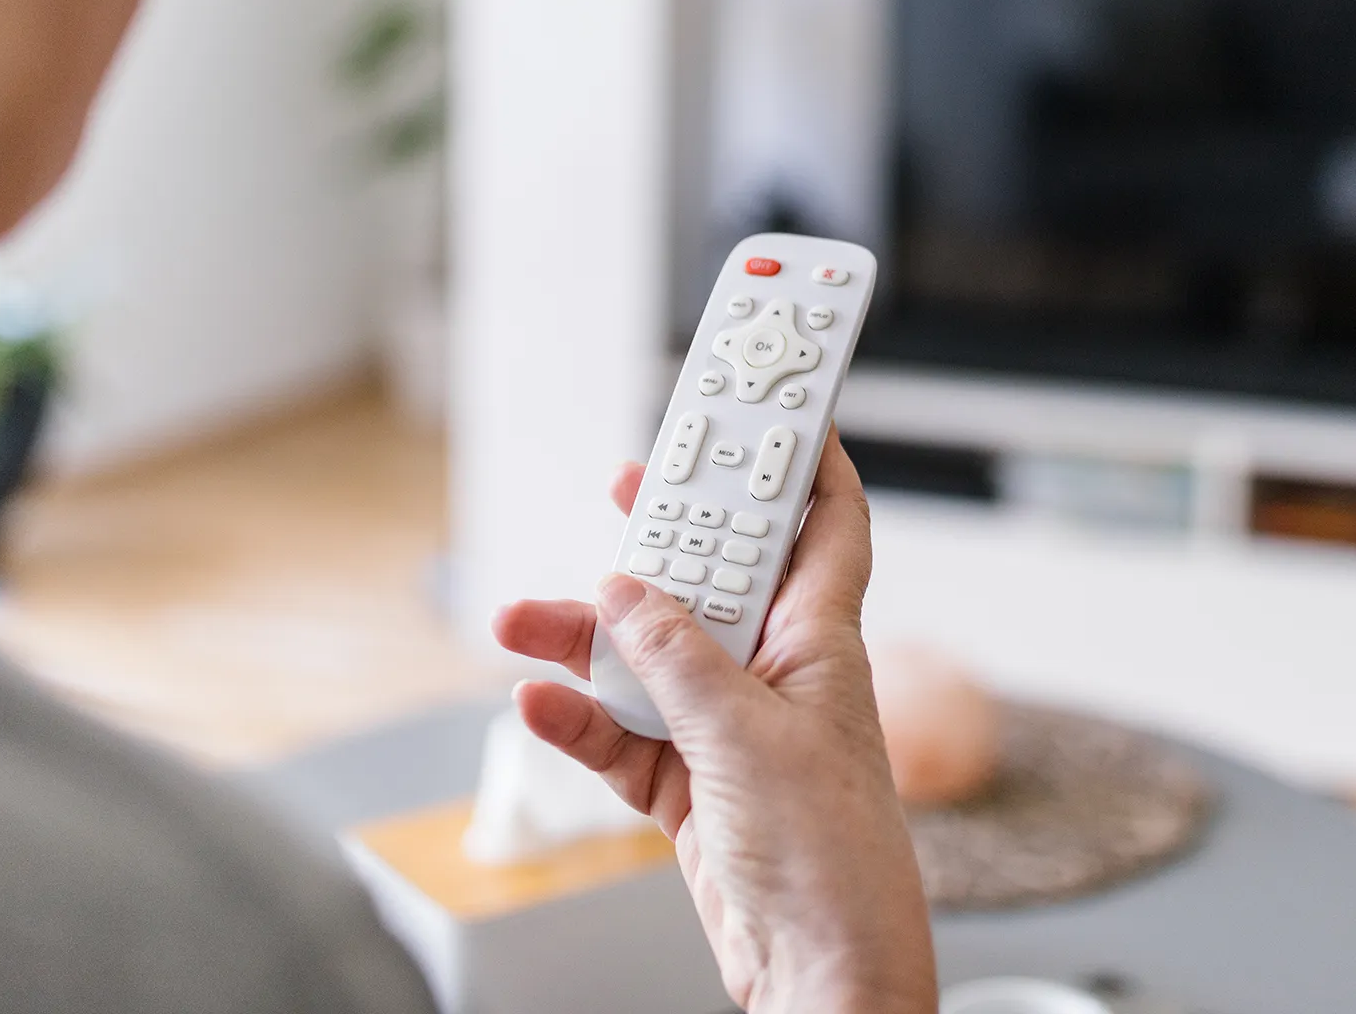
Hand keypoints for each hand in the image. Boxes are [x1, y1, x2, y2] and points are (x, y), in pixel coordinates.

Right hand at [492, 429, 937, 1013]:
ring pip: (647, 658)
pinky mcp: (688, 785)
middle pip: (711, 579)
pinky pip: (621, 733)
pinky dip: (579, 719)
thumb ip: (680, 660)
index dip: (807, 459)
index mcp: (818, 642)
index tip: (774, 400)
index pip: (825, 525)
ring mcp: (728, 730)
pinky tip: (542, 705)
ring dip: (586, 640)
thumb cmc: (833, 860)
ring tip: (522, 622)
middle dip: (664, 535)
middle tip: (622, 487)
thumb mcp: (748, 740)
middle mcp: (774, 675)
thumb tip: (625, 595)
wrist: (822, 977)